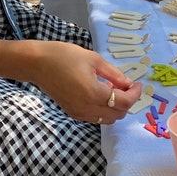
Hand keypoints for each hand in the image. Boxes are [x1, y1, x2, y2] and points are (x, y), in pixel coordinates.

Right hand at [29, 41, 143, 122]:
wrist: (37, 64)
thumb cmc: (64, 56)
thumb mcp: (93, 59)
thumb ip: (114, 74)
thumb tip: (128, 83)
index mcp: (94, 93)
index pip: (124, 102)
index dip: (135, 94)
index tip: (138, 84)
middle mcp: (87, 108)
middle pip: (118, 114)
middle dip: (127, 101)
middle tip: (127, 85)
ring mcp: (79, 114)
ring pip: (108, 119)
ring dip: (116, 107)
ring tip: (113, 88)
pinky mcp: (73, 114)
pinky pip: (96, 117)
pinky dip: (104, 109)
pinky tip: (101, 93)